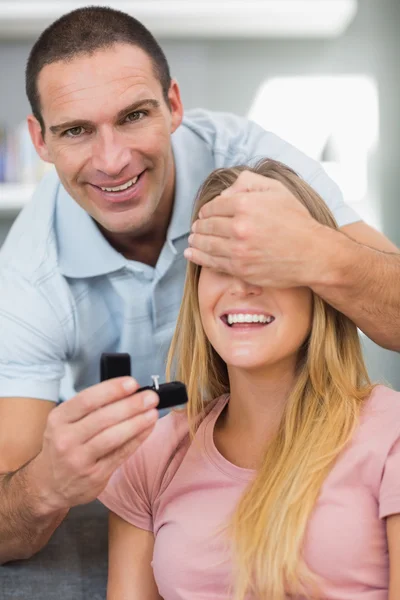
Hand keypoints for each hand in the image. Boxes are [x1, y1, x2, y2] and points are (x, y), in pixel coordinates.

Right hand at [31, 378, 158, 511]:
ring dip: (137, 423)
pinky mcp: (94, 476)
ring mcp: (79, 460)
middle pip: (103, 417)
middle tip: (151, 397)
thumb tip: (126, 392)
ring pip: (113, 437)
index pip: (87, 400)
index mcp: (58, 419)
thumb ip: (90, 409)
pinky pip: (121, 454)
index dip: (112, 390)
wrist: (50, 485)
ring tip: (153, 412)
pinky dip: (137, 439)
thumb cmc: (64, 446)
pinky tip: (148, 428)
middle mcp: (65, 439)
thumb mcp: (65, 423)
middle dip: (131, 405)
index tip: (132, 383)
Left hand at [184, 170, 325, 287]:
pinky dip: (198, 257)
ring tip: (192, 240)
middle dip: (199, 226)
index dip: (206, 211)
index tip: (205, 214)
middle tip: (196, 228)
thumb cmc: (295, 220)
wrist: (312, 253)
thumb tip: (224, 193)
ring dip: (195, 241)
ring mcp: (238, 250)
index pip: (213, 206)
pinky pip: (212, 262)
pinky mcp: (240, 269)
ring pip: (206, 244)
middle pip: (207, 226)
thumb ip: (247, 181)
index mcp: (245, 204)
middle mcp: (239, 227)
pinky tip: (191, 254)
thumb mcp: (275, 190)